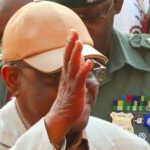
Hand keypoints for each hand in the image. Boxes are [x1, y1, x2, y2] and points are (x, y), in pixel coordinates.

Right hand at [43, 30, 92, 145]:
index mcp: (66, 75)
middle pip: (69, 58)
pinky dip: (84, 71)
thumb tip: (81, 63)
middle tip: (73, 32)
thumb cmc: (67, 102)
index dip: (69, 44)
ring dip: (76, 54)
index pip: (67, 57)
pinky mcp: (76, 92)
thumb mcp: (71, 85)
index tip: (72, 32)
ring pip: (73, 66)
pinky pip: (80, 80)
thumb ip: (75, 73)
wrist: (61, 117)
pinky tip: (88, 63)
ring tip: (79, 43)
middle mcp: (67, 77)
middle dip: (71, 44)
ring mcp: (71, 84)